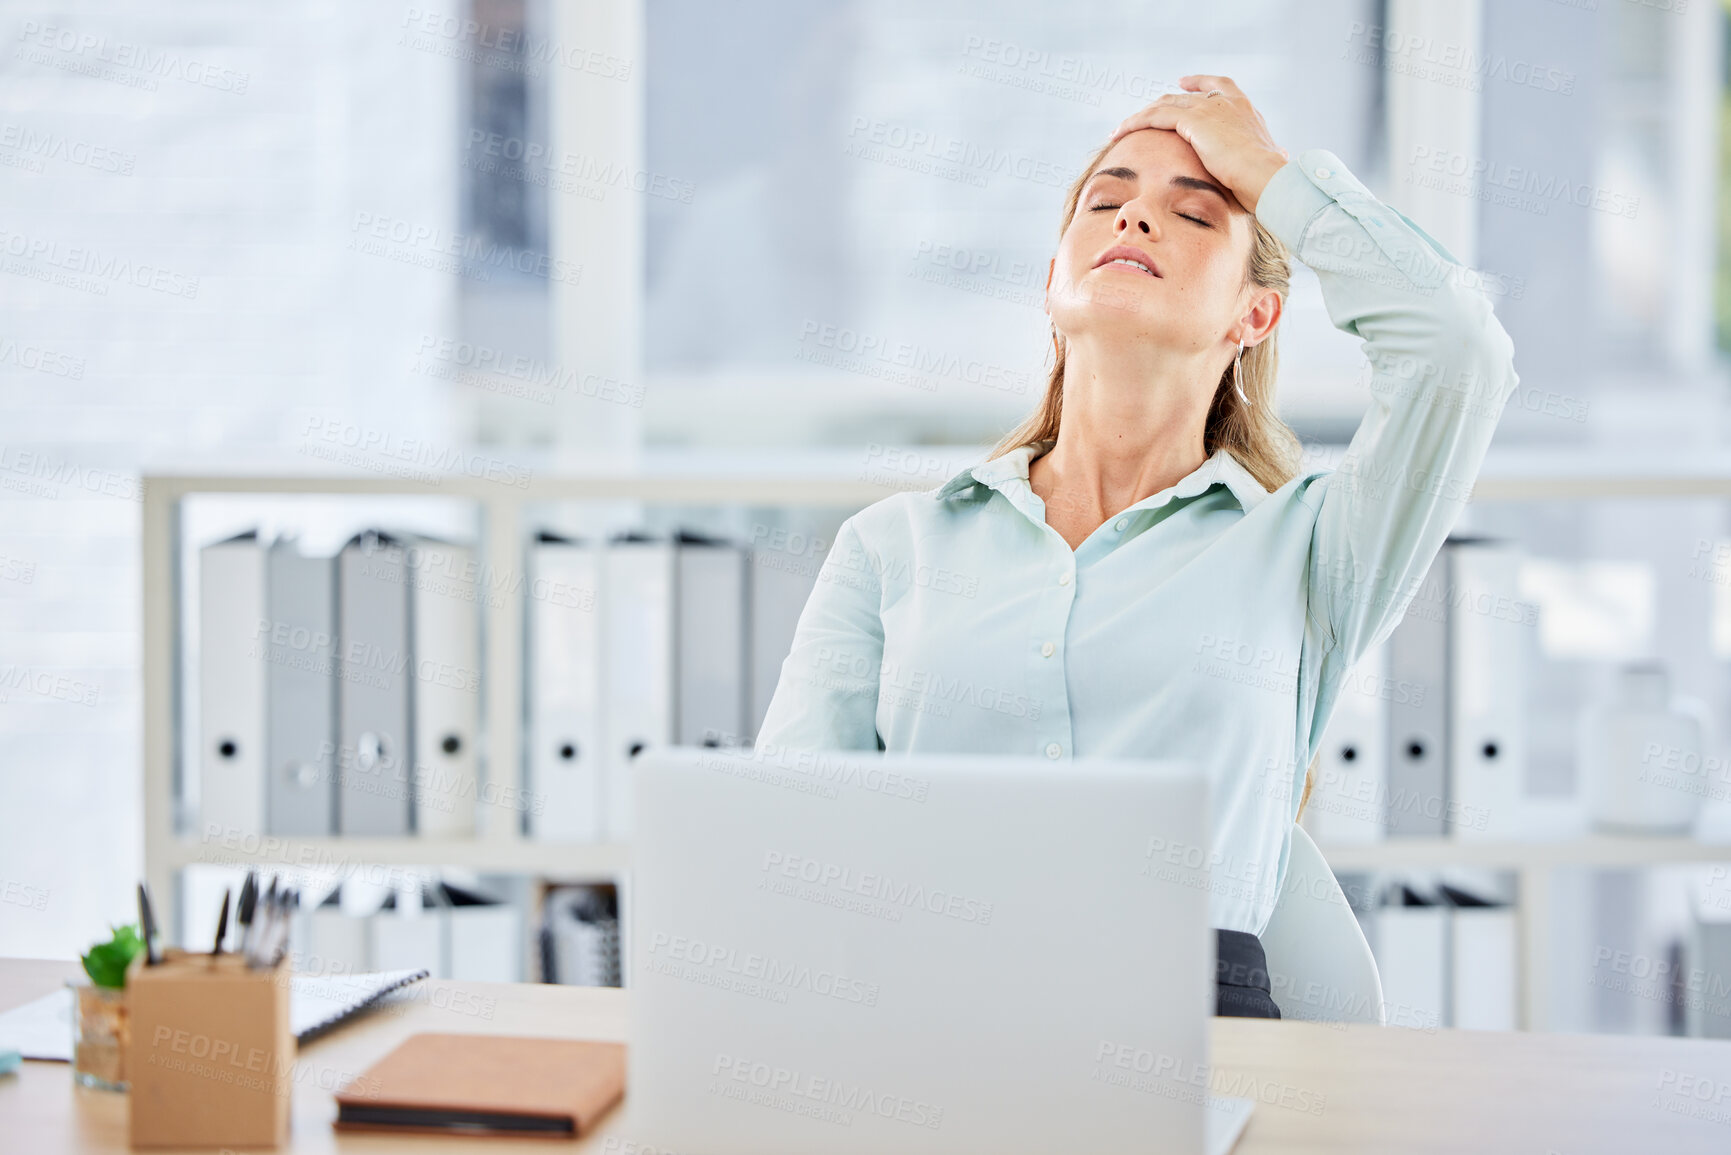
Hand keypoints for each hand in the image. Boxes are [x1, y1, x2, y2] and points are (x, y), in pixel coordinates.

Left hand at [1106, 75, 1289, 215]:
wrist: (1267, 176)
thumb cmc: (1269, 178)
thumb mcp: (1271, 159)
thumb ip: (1272, 154)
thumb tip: (1283, 155)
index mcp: (1245, 109)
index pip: (1219, 86)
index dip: (1199, 83)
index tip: (1183, 83)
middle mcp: (1226, 103)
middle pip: (1184, 96)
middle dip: (1161, 103)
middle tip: (1142, 114)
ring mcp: (1209, 109)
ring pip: (1165, 105)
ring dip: (1141, 117)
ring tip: (1121, 129)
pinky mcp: (1193, 121)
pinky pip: (1155, 116)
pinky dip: (1135, 123)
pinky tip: (1120, 132)